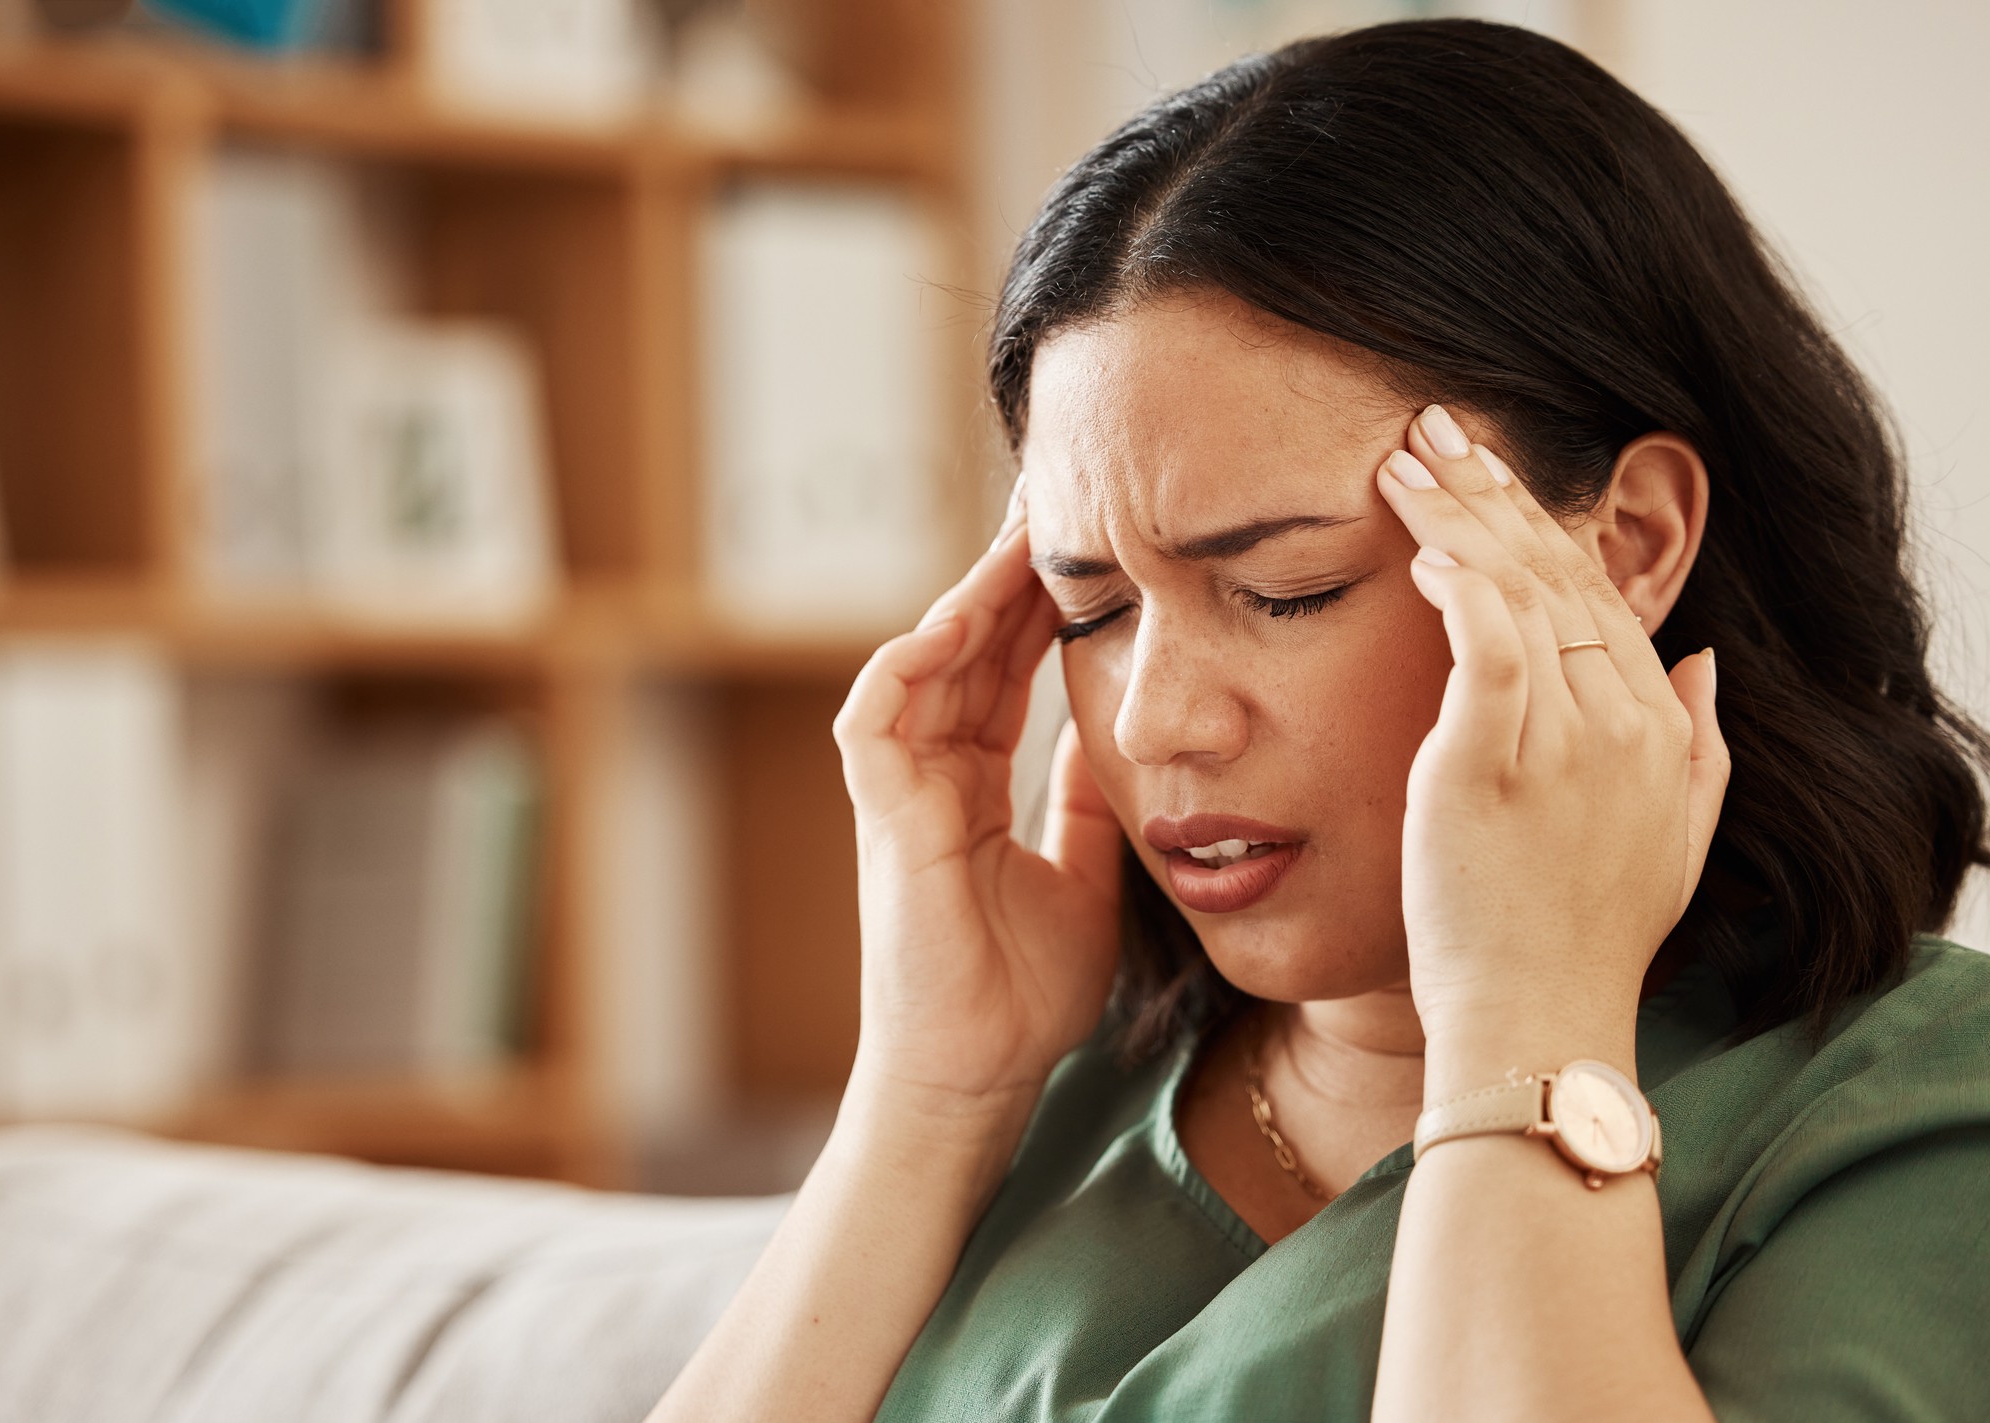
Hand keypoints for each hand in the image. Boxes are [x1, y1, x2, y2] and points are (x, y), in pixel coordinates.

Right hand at [833, 486, 1123, 1119]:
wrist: (978, 1077)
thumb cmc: (1021, 996)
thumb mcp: (1083, 876)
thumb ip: (1085, 804)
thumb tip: (1113, 737)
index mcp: (972, 787)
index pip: (1003, 671)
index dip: (1038, 607)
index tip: (1086, 544)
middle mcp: (930, 777)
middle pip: (964, 650)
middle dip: (1005, 576)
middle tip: (1050, 498)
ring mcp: (899, 795)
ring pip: (920, 666)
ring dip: (964, 601)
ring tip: (1016, 538)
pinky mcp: (881, 821)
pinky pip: (876, 720)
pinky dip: (906, 666)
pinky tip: (949, 623)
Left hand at [1372, 407, 1728, 1075]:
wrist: (1540, 1017)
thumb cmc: (1587, 939)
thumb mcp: (1673, 838)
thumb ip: (1698, 743)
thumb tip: (1701, 662)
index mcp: (1659, 727)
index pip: (1597, 594)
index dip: (1541, 524)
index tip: (1491, 474)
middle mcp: (1622, 721)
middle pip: (1555, 573)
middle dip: (1493, 490)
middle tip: (1436, 427)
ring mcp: (1560, 741)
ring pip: (1516, 593)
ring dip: (1457, 516)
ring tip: (1406, 461)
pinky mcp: (1489, 765)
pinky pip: (1487, 649)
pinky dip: (1460, 588)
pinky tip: (1426, 546)